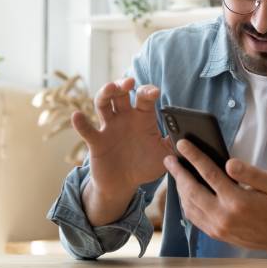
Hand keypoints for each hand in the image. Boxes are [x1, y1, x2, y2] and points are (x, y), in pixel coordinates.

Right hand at [75, 78, 171, 225]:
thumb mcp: (166, 155)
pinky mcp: (97, 141)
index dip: (148, 91)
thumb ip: (176, 144)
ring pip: (103, 103)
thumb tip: (188, 136)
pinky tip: (78, 115)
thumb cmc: (146, 166)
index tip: (154, 92)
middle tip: (129, 82)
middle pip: (121, 94)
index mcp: (143, 118)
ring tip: (110, 88)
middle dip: (123, 84)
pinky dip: (81, 122)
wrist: (125, 185)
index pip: (145, 98)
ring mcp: (109, 127)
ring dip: (105, 93)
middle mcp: (125, 118)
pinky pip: (87, 130)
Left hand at [164, 139, 266, 253]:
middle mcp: (223, 216)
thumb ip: (250, 172)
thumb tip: (229, 163)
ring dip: (179, 187)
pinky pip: (193, 217)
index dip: (194, 157)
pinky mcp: (215, 233)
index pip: (209, 173)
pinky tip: (185, 191)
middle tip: (169, 158)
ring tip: (176, 172)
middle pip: (192, 190)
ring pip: (189, 205)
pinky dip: (185, 202)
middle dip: (178, 172)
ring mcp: (217, 227)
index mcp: (238, 200)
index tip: (182, 144)